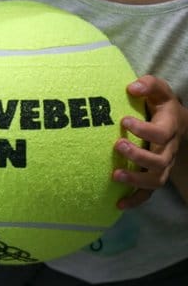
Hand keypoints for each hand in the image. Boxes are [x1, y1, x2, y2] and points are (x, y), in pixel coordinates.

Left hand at [112, 75, 186, 208]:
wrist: (175, 124)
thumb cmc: (160, 106)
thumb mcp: (158, 91)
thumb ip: (148, 85)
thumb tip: (133, 87)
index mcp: (169, 129)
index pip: (161, 133)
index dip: (144, 129)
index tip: (124, 120)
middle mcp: (168, 151)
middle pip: (159, 161)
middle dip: (138, 156)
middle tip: (118, 145)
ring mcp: (162, 165)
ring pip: (155, 180)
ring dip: (135, 181)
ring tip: (115, 176)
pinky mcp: (153, 176)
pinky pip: (148, 194)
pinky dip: (134, 200)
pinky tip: (118, 204)